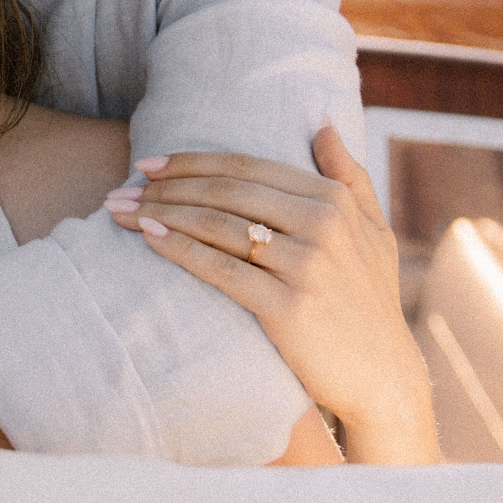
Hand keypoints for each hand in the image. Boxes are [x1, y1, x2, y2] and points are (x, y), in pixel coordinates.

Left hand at [105, 126, 440, 464]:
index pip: (246, 167)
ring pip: (217, 225)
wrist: (383, 378)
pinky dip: (180, 249)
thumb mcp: (373, 231)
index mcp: (335, 199)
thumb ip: (349, 175)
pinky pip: (222, 269)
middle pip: (225, 192)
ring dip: (160, 213)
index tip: (148, 164)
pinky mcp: (289, 306)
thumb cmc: (369, 301)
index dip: (192, 162)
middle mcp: (323, 224)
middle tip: (120, 188)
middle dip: (165, 187)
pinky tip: (149, 238)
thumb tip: (322, 124)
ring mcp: (307, 265)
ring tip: (119, 212)